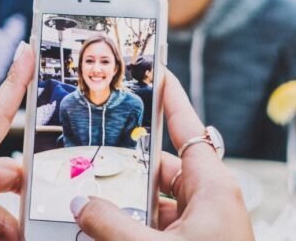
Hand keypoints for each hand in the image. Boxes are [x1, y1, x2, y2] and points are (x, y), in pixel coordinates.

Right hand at [71, 70, 254, 240]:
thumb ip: (114, 226)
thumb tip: (82, 205)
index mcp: (213, 187)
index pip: (187, 127)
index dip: (170, 97)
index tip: (157, 70)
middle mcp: (211, 200)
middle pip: (163, 168)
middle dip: (129, 168)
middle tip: (94, 161)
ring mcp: (205, 224)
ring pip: (159, 201)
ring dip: (129, 205)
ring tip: (94, 207)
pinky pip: (162, 225)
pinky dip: (137, 226)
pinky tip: (110, 232)